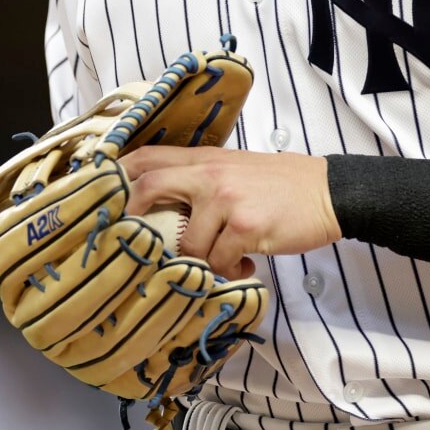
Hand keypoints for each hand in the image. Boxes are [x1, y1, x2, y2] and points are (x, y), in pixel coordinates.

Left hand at [121, 146, 342, 279]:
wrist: (329, 192)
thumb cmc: (284, 184)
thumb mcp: (238, 169)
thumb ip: (203, 181)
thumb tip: (170, 209)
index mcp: (206, 159)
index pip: (148, 156)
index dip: (118, 173)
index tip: (100, 193)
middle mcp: (209, 174)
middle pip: (149, 186)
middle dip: (133, 216)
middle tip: (134, 241)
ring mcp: (225, 200)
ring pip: (187, 242)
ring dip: (201, 262)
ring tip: (224, 263)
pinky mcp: (244, 227)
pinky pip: (219, 261)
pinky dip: (229, 272)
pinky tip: (246, 267)